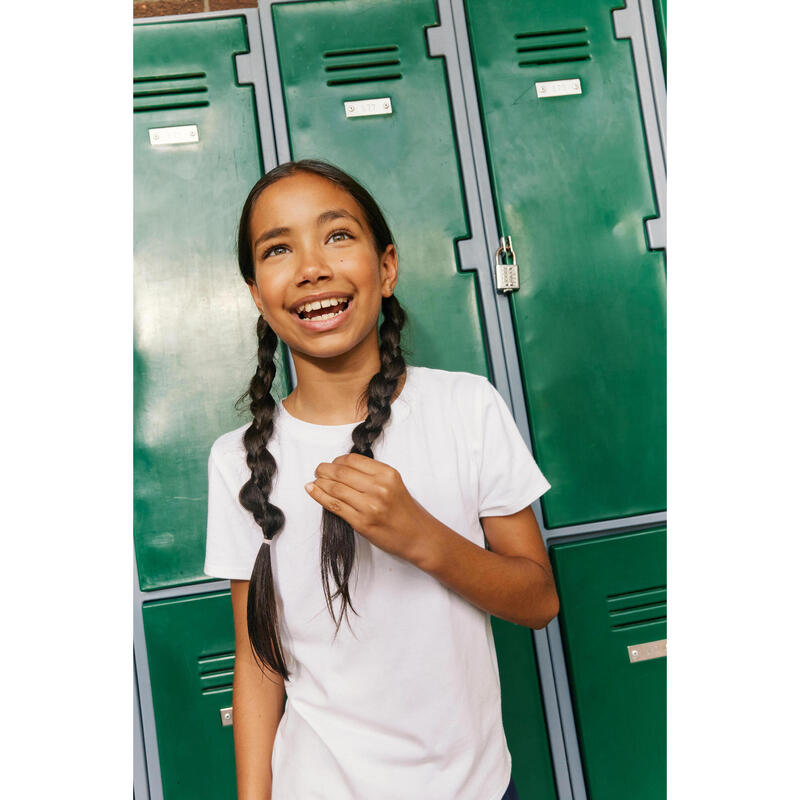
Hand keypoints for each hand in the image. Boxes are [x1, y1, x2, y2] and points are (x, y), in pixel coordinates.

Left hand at [305, 453, 428, 563]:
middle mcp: (379, 488)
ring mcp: (369, 506)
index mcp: (387, 474)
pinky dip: (319, 496)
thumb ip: (372, 474)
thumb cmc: (405, 511)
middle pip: (341, 472)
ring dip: (320, 482)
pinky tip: (312, 490)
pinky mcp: (361, 523)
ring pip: (335, 488)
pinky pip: (334, 505)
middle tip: (318, 470)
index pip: (353, 460)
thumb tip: (342, 468)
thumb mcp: (394, 484)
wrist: (418, 536)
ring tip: (314, 480)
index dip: (337, 460)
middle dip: (324, 470)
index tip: (332, 464)